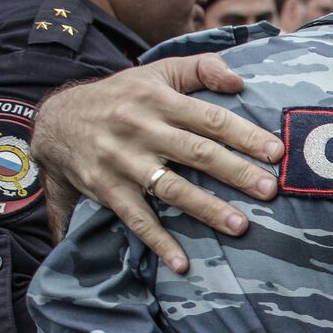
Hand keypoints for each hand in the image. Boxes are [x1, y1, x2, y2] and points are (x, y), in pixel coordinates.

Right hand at [32, 55, 284, 272]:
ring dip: (207, 208)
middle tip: (270, 190)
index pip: (209, 118)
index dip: (244, 135)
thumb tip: (239, 79)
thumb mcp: (157, 73)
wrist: (55, 120)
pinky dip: (158, 242)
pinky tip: (183, 263)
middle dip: (235, 172)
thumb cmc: (122, 96)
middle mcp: (140, 129)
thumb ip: (200, 69)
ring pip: (171, 188)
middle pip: (196, 153)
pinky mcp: (107, 190)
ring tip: (240, 226)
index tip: (276, 153)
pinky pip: (136, 219)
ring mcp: (123, 162)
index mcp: (158, 100)